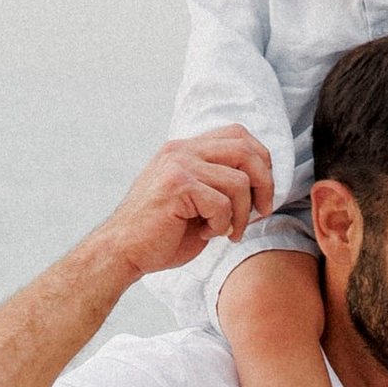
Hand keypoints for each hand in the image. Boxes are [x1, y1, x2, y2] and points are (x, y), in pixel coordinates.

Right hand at [97, 125, 277, 280]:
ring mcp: (178, 164)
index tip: (262, 194)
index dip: (261, 162)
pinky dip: (221, 224)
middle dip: (265, 184)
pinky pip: (222, 203)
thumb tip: (262, 188)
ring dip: (241, 214)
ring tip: (226, 231)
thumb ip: (220, 186)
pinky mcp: (177, 185)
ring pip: (239, 181)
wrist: (122, 251)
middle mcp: (182, 150)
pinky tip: (206, 234)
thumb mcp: (196, 202)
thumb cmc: (161, 234)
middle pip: (246, 149)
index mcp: (186, 149)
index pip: (239, 135)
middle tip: (261, 212)